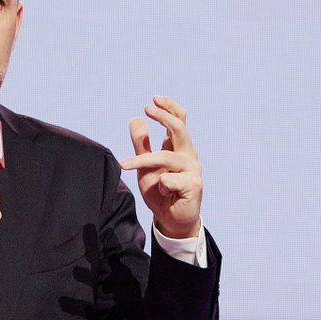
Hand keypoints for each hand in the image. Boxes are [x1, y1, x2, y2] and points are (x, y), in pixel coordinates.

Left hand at [120, 96, 201, 240]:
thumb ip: (141, 144)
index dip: (168, 107)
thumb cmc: (160, 192)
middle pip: (179, 127)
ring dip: (143, 160)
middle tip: (147, 107)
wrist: (170, 220)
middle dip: (163, 116)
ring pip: (165, 156)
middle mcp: (188, 155)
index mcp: (178, 148)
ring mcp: (193, 169)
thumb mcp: (144, 166)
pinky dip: (161, 184)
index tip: (153, 100)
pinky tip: (164, 191)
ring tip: (126, 165)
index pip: (179, 120)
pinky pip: (170, 179)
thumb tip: (136, 118)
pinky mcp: (194, 184)